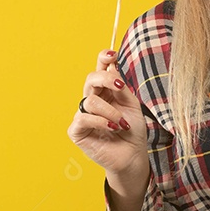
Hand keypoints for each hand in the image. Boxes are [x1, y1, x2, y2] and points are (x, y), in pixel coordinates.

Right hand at [67, 49, 148, 181]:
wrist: (132, 155)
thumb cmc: (132, 131)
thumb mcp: (131, 104)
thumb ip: (120, 87)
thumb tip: (111, 67)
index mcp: (105, 91)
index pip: (100, 69)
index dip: (103, 59)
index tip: (112, 54)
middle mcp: (92, 100)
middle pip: (91, 79)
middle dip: (106, 79)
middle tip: (121, 88)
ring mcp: (83, 115)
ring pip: (90, 101)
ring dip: (111, 111)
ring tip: (123, 124)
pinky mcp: (76, 131)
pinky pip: (83, 118)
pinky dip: (101, 121)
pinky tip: (112, 128)